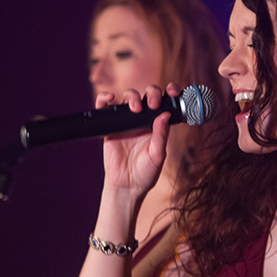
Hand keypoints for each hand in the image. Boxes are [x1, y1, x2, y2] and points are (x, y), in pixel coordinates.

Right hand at [98, 83, 177, 197]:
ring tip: (135, 108)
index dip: (170, 92)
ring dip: (132, 96)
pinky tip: (110, 98)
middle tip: (152, 104)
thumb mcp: (158, 155)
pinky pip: (105, 108)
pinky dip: (104, 99)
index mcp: (157, 125)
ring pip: (128, 97)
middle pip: (147, 95)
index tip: (173, 91)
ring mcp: (126, 122)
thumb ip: (161, 135)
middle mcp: (142, 120)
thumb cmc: (145, 173)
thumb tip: (165, 114)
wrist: (126, 186)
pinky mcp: (110, 126)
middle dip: (151, 93)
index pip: (165, 102)